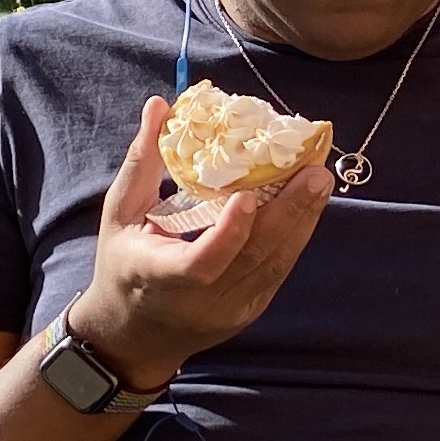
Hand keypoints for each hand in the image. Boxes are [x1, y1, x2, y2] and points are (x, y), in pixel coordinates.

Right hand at [62, 95, 334, 390]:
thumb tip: (160, 105)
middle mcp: (199, 302)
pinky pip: (277, 270)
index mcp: (157, 277)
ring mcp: (230, 310)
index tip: (249, 195)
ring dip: (302, 221)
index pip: (201, 264)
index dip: (229, 232)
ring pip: (274, 265)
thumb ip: (143, 162)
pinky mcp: (250, 310)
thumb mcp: (120, 214)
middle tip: (314, 172)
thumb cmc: (123, 264)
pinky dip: (295, 236)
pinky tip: (309, 205)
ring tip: (319, 180)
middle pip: (252, 260)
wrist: (134, 335)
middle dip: (288, 214)